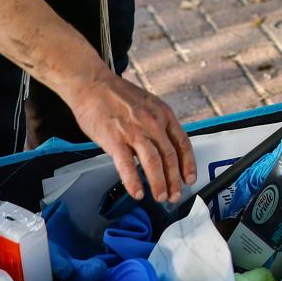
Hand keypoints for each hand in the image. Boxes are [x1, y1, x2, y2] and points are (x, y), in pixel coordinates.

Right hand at [64, 68, 196, 203]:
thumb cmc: (116, 94)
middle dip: (174, 180)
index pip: (182, 143)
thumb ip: (157, 123)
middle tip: (175, 195)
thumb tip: (163, 146)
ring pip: (153, 162)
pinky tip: (137, 192)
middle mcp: (152, 122)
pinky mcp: (115, 139)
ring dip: (159, 183)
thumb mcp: (148, 103)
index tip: (189, 178)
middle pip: (170, 156)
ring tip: (160, 197)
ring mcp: (134, 131)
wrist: (92, 83)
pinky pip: (126, 165)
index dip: (188, 164)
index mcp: (163, 113)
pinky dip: (133, 181)